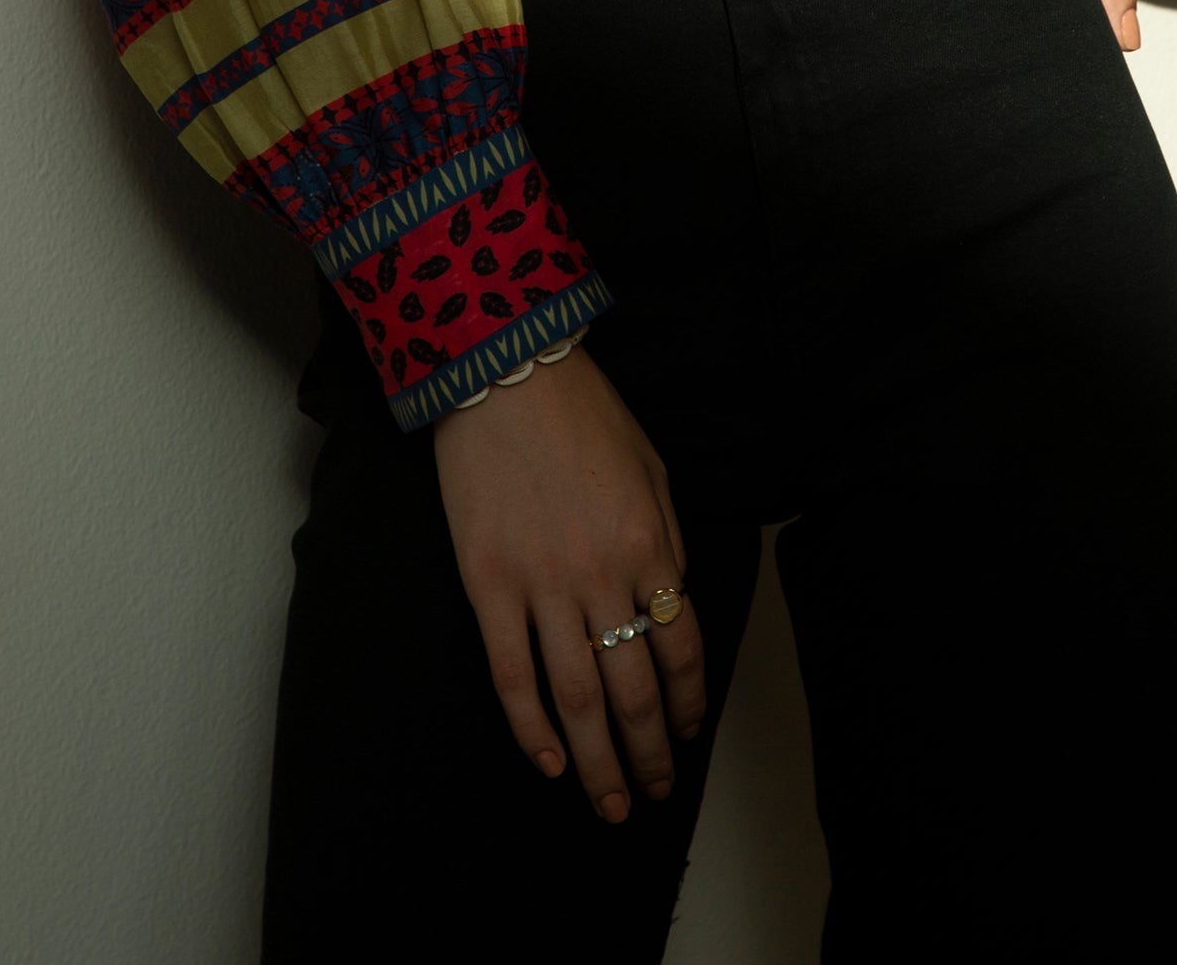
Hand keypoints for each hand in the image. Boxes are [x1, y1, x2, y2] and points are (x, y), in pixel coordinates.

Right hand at [433, 344, 704, 821]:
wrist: (507, 374)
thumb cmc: (584, 414)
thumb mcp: (651, 470)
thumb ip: (665, 544)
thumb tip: (668, 607)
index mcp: (650, 544)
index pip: (682, 646)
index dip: (688, 702)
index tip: (688, 734)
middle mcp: (601, 574)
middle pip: (633, 688)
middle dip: (648, 751)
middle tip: (651, 792)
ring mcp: (541, 583)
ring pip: (576, 696)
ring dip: (597, 759)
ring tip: (608, 802)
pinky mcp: (487, 584)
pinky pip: (512, 673)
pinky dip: (531, 727)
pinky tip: (550, 762)